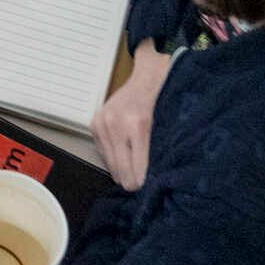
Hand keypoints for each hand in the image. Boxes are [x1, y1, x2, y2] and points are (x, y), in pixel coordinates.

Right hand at [93, 44, 174, 189]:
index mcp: (138, 126)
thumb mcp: (169, 127)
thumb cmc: (163, 102)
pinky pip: (104, 155)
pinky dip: (116, 159)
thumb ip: (161, 154)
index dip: (146, 185)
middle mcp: (116, 125)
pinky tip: (127, 152)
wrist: (147, 77)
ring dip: (124, 171)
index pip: (138, 173)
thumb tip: (159, 184)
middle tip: (146, 183)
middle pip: (122, 174)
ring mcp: (103, 124)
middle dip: (135, 183)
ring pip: (112, 168)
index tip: (154, 188)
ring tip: (137, 168)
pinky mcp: (95, 124)